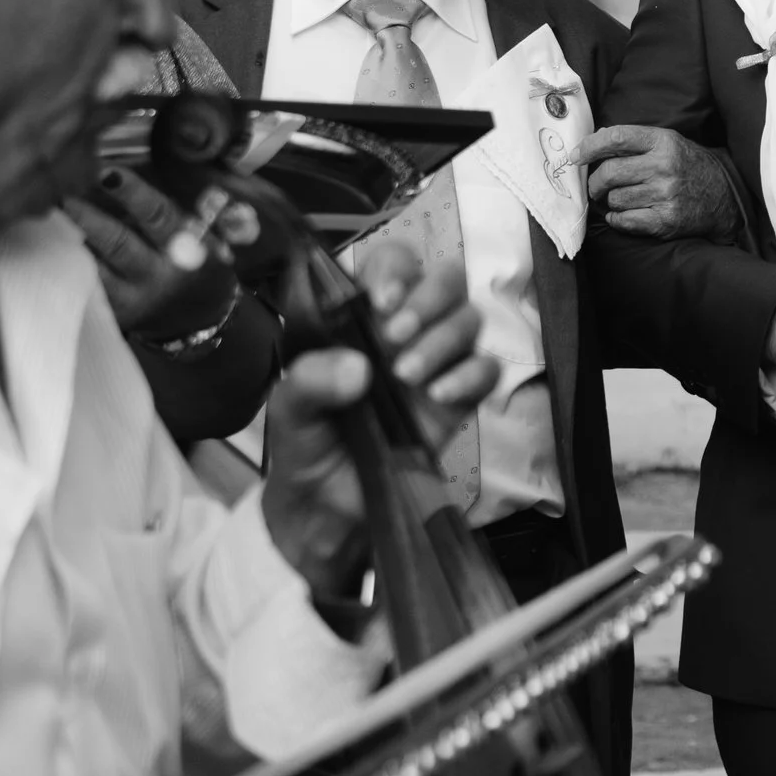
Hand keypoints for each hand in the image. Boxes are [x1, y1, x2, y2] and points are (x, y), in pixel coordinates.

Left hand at [66, 167, 246, 345]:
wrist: (199, 314)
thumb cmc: (194, 260)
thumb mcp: (195, 233)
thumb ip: (161, 209)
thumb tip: (111, 175)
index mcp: (186, 250)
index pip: (158, 215)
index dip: (132, 192)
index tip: (106, 171)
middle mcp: (159, 277)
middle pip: (118, 242)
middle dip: (87, 216)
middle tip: (61, 194)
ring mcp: (134, 300)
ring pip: (96, 268)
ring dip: (71, 240)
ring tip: (50, 217)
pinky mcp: (115, 316)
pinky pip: (87, 287)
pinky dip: (70, 265)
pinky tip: (52, 246)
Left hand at [261, 244, 494, 596]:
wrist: (324, 511)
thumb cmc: (304, 445)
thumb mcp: (289, 410)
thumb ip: (310, 379)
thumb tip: (361, 367)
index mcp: (363, 318)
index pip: (395, 263)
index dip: (396, 270)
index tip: (379, 302)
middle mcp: (405, 331)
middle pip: (446, 280)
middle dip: (427, 298)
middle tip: (395, 335)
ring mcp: (436, 365)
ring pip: (469, 320)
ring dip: (443, 338)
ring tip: (406, 376)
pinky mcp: (458, 402)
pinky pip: (486, 370)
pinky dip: (469, 376)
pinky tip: (437, 396)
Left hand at [577, 120, 742, 238]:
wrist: (724, 198)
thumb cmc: (688, 167)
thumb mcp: (668, 143)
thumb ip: (635, 141)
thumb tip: (594, 141)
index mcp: (663, 141)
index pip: (615, 138)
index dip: (589, 146)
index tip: (576, 156)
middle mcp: (664, 166)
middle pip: (609, 173)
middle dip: (595, 182)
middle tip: (596, 186)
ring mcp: (665, 195)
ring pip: (614, 199)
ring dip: (610, 201)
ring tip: (623, 198)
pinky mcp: (665, 220)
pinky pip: (623, 220)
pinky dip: (617, 219)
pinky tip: (625, 213)